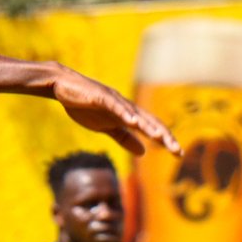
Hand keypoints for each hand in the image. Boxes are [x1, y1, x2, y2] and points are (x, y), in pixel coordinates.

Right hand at [53, 66, 180, 156]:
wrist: (64, 87)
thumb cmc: (85, 106)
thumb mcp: (106, 128)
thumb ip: (125, 138)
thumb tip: (143, 152)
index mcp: (128, 115)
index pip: (152, 128)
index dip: (165, 140)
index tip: (177, 154)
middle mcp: (126, 106)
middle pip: (149, 122)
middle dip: (164, 136)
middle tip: (177, 151)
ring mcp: (115, 101)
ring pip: (136, 114)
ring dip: (148, 126)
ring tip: (161, 138)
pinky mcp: (100, 97)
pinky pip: (115, 106)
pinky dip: (125, 114)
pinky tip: (133, 122)